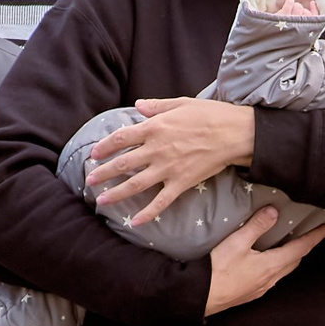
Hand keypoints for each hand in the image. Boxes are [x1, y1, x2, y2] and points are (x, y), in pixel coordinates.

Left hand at [88, 95, 255, 225]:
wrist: (235, 133)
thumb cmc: (210, 115)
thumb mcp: (181, 103)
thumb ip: (157, 106)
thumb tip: (138, 106)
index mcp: (154, 128)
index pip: (121, 138)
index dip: (104, 147)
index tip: (93, 154)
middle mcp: (156, 149)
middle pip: (122, 163)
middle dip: (103, 173)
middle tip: (89, 181)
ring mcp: (167, 168)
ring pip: (135, 184)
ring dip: (116, 194)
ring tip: (101, 201)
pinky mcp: (181, 183)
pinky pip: (161, 202)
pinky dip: (147, 213)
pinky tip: (135, 222)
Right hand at [204, 205, 324, 313]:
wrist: (199, 297)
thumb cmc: (217, 270)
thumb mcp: (236, 243)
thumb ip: (256, 226)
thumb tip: (275, 211)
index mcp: (272, 265)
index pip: (301, 248)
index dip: (316, 236)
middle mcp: (271, 279)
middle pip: (295, 260)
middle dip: (306, 246)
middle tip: (312, 233)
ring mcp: (261, 288)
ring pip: (284, 270)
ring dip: (292, 256)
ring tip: (292, 243)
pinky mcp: (251, 293)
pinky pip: (272, 277)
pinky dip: (278, 265)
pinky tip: (269, 261)